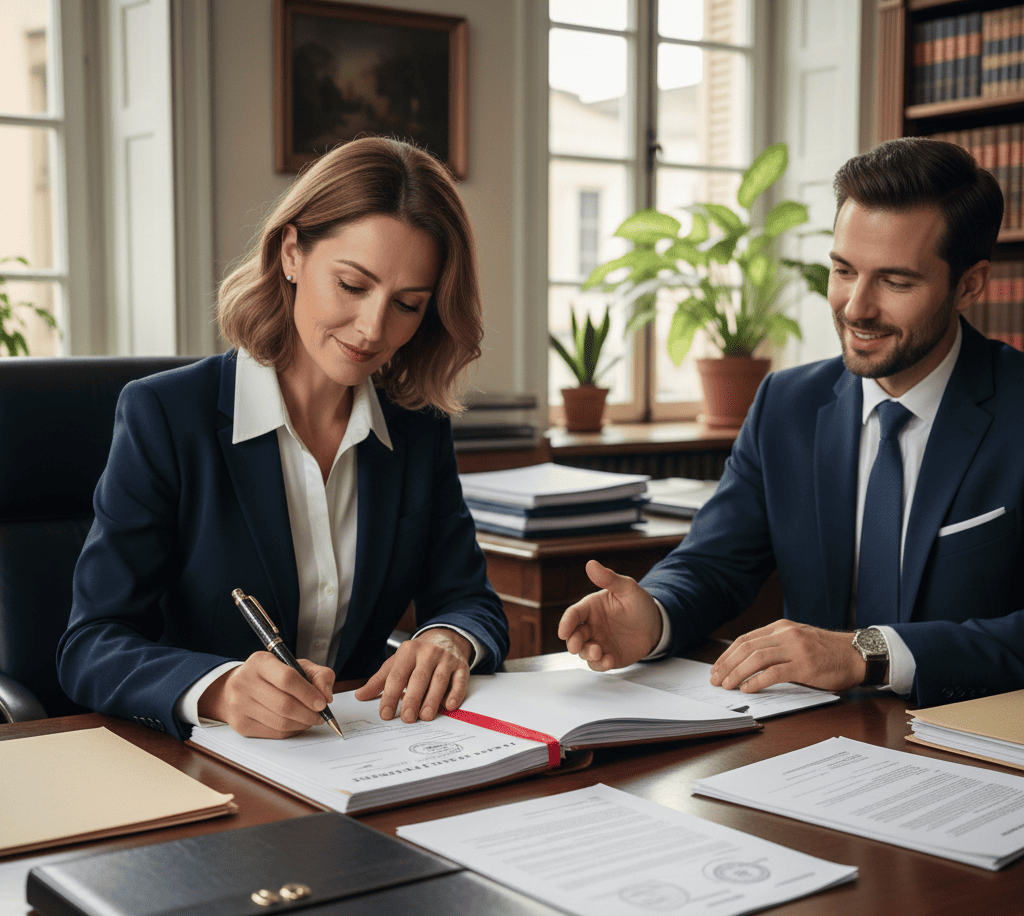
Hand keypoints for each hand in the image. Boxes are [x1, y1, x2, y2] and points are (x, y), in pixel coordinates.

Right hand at [198, 651, 335, 737]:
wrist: (236, 687)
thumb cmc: (272, 675)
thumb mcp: (296, 665)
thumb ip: (319, 675)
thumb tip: (326, 696)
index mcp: (260, 662)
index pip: (287, 679)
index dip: (308, 693)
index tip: (322, 703)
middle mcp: (245, 682)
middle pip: (284, 704)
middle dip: (309, 713)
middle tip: (321, 716)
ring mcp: (239, 705)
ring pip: (280, 722)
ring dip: (302, 724)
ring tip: (311, 719)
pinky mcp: (240, 725)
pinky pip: (274, 733)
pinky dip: (292, 731)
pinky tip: (297, 724)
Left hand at [354, 628, 471, 722]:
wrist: (445, 637)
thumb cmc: (418, 654)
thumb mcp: (397, 662)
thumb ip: (380, 680)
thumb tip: (360, 696)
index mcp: (408, 651)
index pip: (397, 675)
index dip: (390, 696)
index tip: (385, 713)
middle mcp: (428, 653)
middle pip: (419, 678)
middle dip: (412, 699)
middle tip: (406, 718)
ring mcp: (446, 659)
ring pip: (439, 680)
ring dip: (432, 700)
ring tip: (424, 716)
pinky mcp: (461, 666)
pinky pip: (459, 681)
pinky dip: (455, 694)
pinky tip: (448, 706)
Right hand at [557, 560, 662, 670]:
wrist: (657, 625)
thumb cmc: (640, 604)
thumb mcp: (627, 588)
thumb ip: (609, 579)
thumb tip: (591, 564)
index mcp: (591, 608)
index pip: (573, 614)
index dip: (566, 623)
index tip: (563, 632)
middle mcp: (591, 626)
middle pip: (574, 635)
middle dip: (573, 642)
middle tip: (577, 647)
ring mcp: (599, 642)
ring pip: (584, 651)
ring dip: (587, 654)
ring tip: (599, 653)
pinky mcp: (608, 656)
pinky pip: (598, 664)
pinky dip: (600, 665)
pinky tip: (609, 660)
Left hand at [709, 619, 866, 692]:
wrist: (857, 655)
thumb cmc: (827, 652)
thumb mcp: (797, 640)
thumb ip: (776, 646)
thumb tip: (747, 663)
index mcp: (781, 627)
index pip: (745, 639)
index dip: (727, 655)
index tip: (717, 668)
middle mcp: (785, 634)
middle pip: (746, 648)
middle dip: (727, 665)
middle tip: (716, 680)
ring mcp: (795, 648)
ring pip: (756, 658)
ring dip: (737, 673)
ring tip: (727, 686)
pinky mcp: (804, 665)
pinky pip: (774, 672)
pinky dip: (757, 681)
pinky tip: (747, 689)